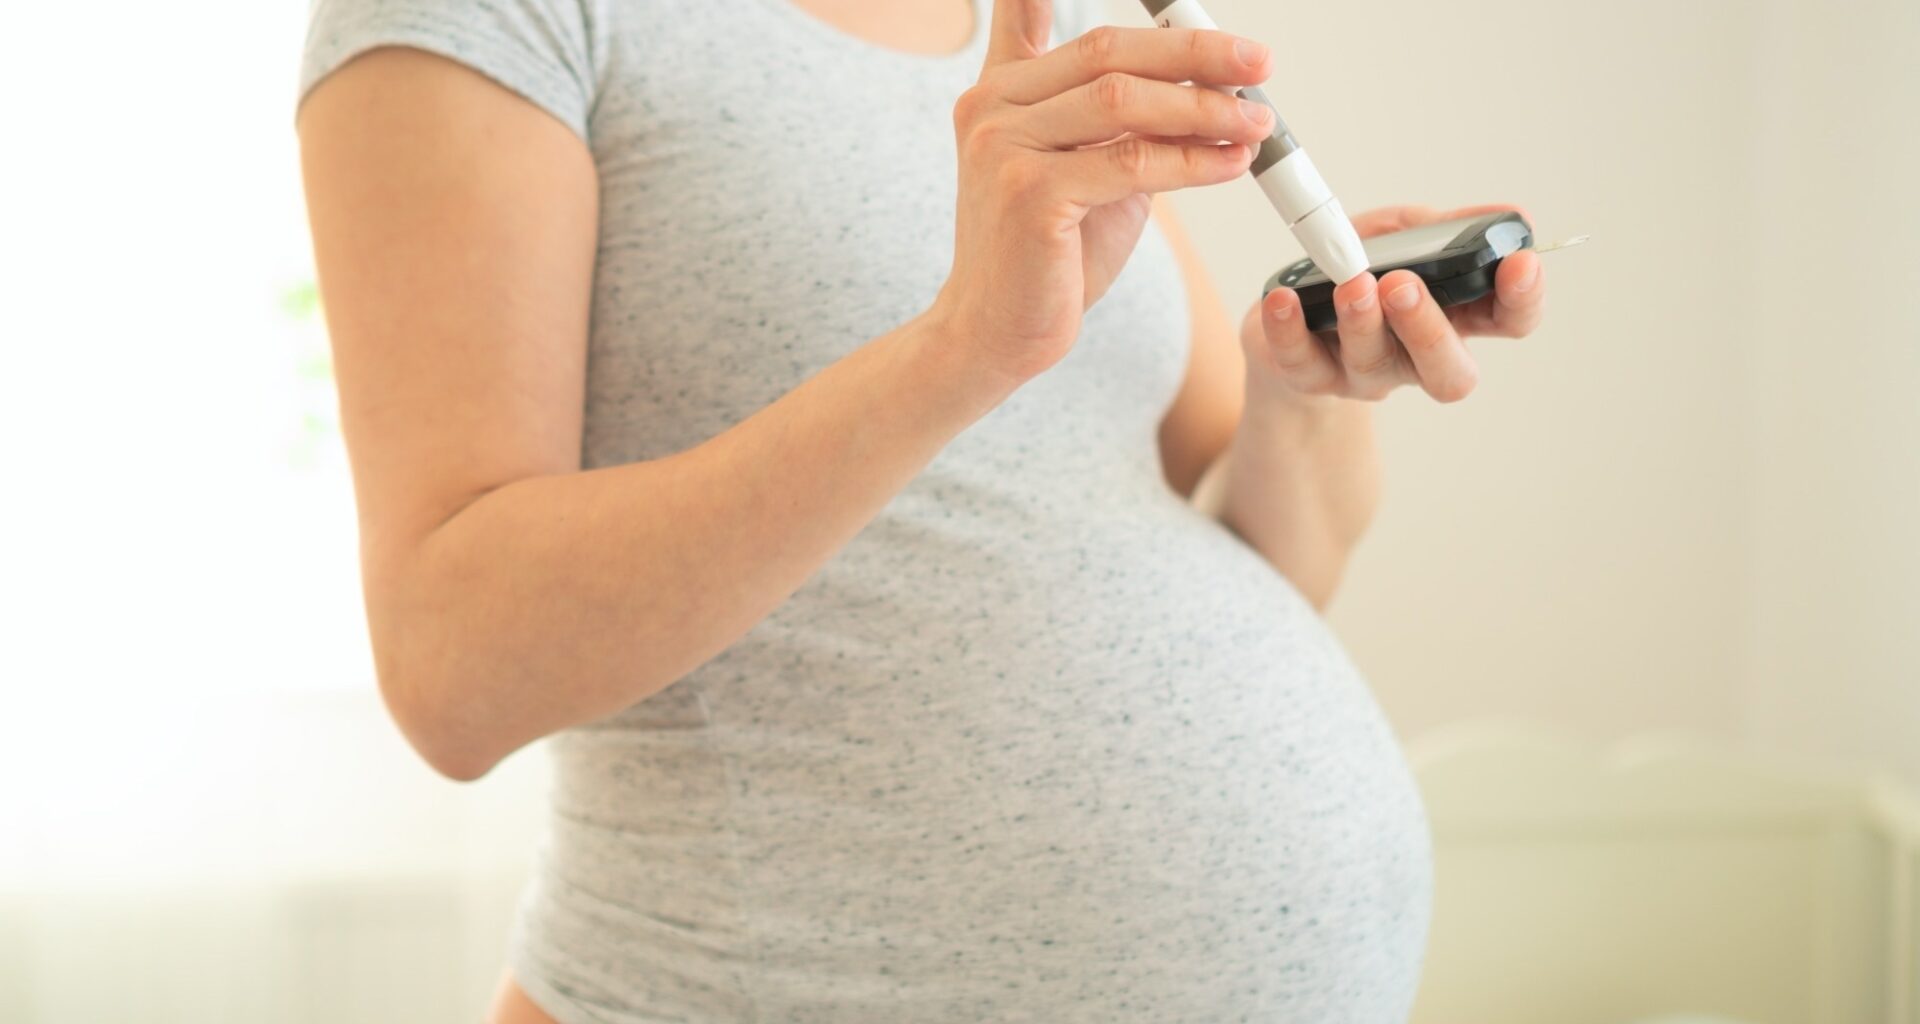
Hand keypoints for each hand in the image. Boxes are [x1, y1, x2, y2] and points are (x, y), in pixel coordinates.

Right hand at [931, 0, 1278, 384]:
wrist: (998, 333)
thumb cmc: (1048, 258)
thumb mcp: (1089, 170)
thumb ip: (1127, 125)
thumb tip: (1210, 89)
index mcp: (1001, 92)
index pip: (1077, 33)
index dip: (1141, 23)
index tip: (1209, 25)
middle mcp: (992, 108)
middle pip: (1108, 53)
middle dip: (1194, 53)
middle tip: (1257, 63)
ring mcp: (1005, 147)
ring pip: (1123, 101)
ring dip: (1203, 107)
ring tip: (1254, 121)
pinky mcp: (1030, 192)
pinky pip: (1130, 162)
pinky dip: (1192, 160)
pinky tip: (1230, 162)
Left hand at [1240, 203, 1547, 403]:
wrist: (1287, 318)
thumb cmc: (1361, 269)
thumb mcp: (1403, 235)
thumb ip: (1444, 227)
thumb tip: (1502, 213)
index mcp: (1456, 317)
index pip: (1509, 321)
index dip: (1522, 299)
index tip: (1519, 263)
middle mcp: (1416, 356)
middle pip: (1447, 371)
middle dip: (1429, 329)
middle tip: (1405, 285)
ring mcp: (1364, 374)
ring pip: (1374, 365)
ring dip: (1363, 322)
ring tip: (1353, 283)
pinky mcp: (1309, 377)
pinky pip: (1301, 363)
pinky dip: (1289, 329)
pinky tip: (1285, 298)